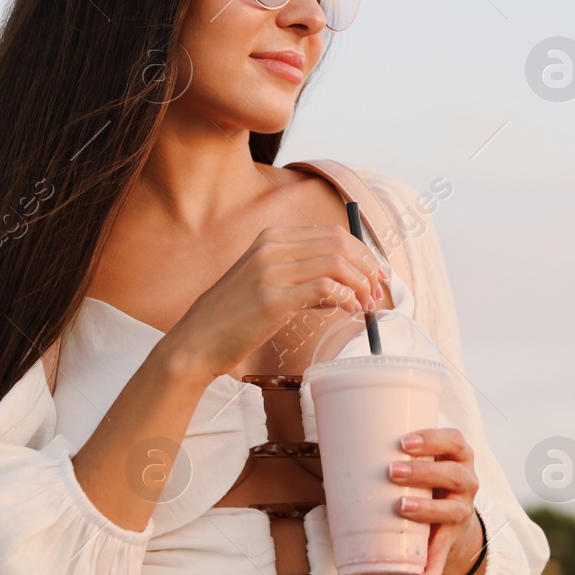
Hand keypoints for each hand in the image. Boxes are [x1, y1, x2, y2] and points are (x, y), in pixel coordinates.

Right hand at [165, 224, 386, 380]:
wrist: (197, 340)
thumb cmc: (233, 317)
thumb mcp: (265, 282)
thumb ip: (302, 277)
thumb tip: (344, 286)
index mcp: (272, 237)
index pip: (332, 233)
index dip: (362, 252)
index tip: (376, 273)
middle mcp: (272, 247)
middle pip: (339, 243)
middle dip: (367, 267)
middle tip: (376, 292)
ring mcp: (271, 271)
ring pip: (336, 263)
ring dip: (360, 284)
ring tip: (365, 306)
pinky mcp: (273, 298)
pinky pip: (325, 288)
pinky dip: (345, 298)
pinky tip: (348, 311)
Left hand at [388, 428, 481, 574]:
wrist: (450, 515)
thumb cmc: (422, 480)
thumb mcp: (418, 463)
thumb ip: (386, 459)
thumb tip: (331, 467)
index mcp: (457, 457)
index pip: (454, 441)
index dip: (433, 438)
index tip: (404, 441)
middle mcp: (466, 481)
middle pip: (453, 474)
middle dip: (423, 472)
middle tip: (392, 471)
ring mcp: (462, 510)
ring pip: (452, 510)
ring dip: (427, 509)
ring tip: (401, 508)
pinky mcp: (452, 537)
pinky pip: (444, 554)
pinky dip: (432, 568)